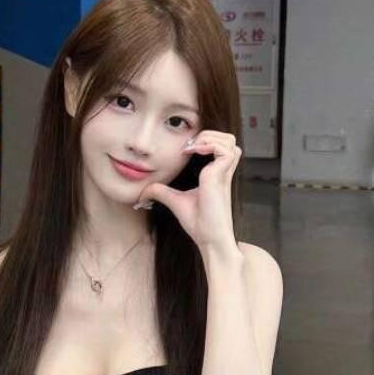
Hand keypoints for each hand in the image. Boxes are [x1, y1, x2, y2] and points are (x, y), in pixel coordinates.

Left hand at [135, 130, 240, 254]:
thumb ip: (162, 192)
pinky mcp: (221, 176)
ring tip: (192, 149)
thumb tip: (144, 192)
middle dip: (208, 134)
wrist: (209, 239)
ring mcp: (223, 173)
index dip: (206, 140)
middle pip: (229, 139)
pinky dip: (208, 145)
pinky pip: (223, 149)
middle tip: (189, 147)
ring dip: (209, 138)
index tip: (185, 150)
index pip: (222, 146)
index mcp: (217, 174)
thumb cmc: (200, 224)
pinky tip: (192, 153)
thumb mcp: (175, 201)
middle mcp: (223, 171)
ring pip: (229, 140)